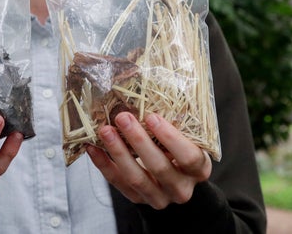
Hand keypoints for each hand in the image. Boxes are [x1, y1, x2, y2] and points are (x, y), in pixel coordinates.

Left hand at [87, 111, 211, 208]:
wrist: (176, 182)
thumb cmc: (181, 152)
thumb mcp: (188, 140)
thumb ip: (176, 125)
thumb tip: (149, 91)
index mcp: (199, 169)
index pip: (188, 156)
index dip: (170, 137)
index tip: (151, 116)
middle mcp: (181, 188)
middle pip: (159, 167)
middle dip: (138, 140)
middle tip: (122, 117)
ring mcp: (159, 198)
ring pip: (136, 178)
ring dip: (118, 152)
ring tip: (105, 130)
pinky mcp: (138, 199)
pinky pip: (117, 183)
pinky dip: (103, 164)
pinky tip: (92, 147)